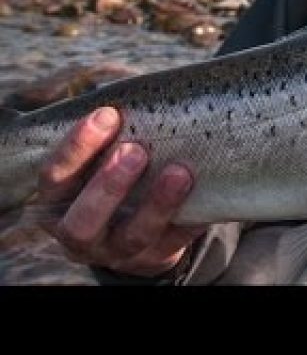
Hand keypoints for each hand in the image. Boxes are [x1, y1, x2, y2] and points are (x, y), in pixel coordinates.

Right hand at [36, 106, 205, 277]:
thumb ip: (113, 135)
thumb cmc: (118, 175)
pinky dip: (189, 220)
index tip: (108, 114)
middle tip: (136, 150)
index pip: (54, 178)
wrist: (141, 228)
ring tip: (179, 172)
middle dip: (108, 185)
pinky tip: (203, 196)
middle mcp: (80, 235)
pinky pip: (173, 243)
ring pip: (132, 237)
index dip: (76, 148)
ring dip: (156, 203)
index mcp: (59, 202)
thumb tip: (142, 95)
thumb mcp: (102, 158)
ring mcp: (117, 252)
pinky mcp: (155, 259)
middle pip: (82, 222)